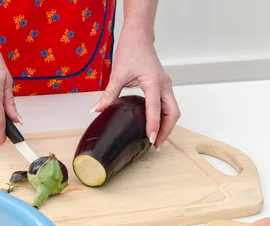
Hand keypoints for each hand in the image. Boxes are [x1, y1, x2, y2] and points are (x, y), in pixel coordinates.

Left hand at [91, 28, 179, 149]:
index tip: (150, 139)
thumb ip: (108, 94)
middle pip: (172, 113)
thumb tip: (96, 110)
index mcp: (153, 82)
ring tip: (156, 139)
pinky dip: (165, 118)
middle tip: (155, 145)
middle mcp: (164, 85)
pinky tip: (156, 125)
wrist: (139, 37)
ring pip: (173, 110)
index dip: (153, 125)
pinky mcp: (164, 86)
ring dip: (167, 125)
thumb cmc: (131, 50)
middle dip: (166, 130)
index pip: (155, 109)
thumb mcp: (117, 73)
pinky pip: (169, 105)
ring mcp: (166, 85)